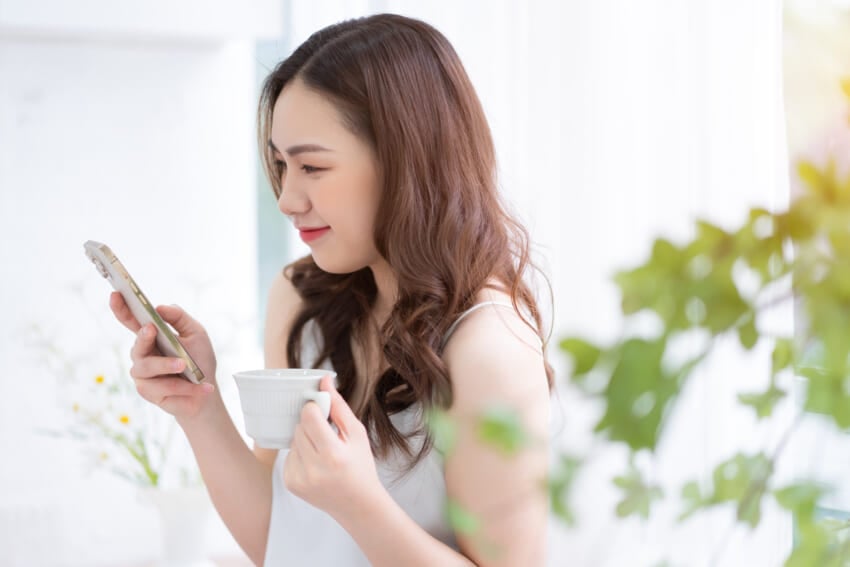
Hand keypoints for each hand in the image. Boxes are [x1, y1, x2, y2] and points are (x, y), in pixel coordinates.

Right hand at [108, 291, 217, 419]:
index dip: (121, 308)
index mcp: (152, 336)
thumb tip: (159, 307)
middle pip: (137, 344)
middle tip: (151, 329)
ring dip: (167, 365)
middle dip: (144, 337)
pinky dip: (184, 387)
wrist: (206, 392)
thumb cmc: (199, 360)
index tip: (115, 294)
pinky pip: (162, 387)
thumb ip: (179, 318)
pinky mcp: (147, 391)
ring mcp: (142, 374)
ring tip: (184, 365)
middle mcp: (143, 354)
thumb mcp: (196, 334)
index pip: (132, 321)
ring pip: (148, 366)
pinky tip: (201, 387)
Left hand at [283, 376, 384, 519]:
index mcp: (332, 454)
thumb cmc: (361, 466)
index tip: (324, 412)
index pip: (309, 416)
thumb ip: (339, 406)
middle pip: (299, 427)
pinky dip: (301, 454)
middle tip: (328, 435)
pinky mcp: (290, 484)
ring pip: (293, 440)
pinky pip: (289, 455)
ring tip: (324, 452)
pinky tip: (316, 464)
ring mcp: (299, 478)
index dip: (315, 409)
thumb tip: (324, 380)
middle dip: (312, 425)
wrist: (358, 505)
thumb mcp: (357, 433)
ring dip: (305, 439)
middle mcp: (313, 468)